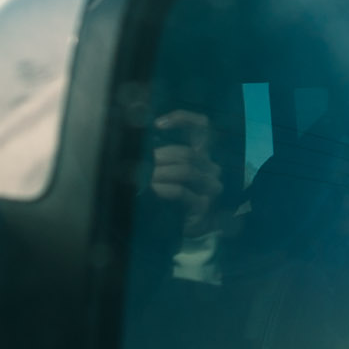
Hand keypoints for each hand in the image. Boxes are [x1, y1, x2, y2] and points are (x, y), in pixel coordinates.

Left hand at [148, 110, 224, 228]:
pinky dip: (163, 189)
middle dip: (161, 158)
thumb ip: (159, 156)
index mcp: (202, 154)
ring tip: (144, 179)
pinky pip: (182, 192)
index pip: (202, 127)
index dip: (183, 119)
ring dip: (160, 174)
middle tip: (141, 166)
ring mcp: (210, 187)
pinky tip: (152, 189)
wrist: (181, 229)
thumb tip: (138, 141)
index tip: (157, 124)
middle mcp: (211, 168)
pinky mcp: (203, 205)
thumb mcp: (165, 170)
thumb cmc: (170, 196)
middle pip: (188, 153)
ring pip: (186, 171)